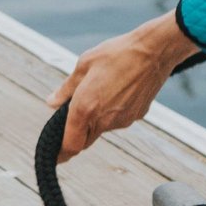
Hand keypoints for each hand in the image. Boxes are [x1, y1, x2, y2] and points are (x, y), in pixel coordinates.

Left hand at [46, 11, 203, 162]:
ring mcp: (122, 120)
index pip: (70, 146)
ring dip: (97, 118)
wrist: (154, 51)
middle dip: (77, 133)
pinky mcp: (136, 116)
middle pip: (85, 140)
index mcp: (85, 108)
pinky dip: (114, 111)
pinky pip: (119, 120)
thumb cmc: (117, 54)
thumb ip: (66, 89)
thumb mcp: (84, 65)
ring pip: (102, 128)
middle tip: (76, 113)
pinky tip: (119, 89)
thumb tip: (52, 103)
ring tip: (103, 89)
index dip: (61, 153)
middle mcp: (103, 120)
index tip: (56, 155)